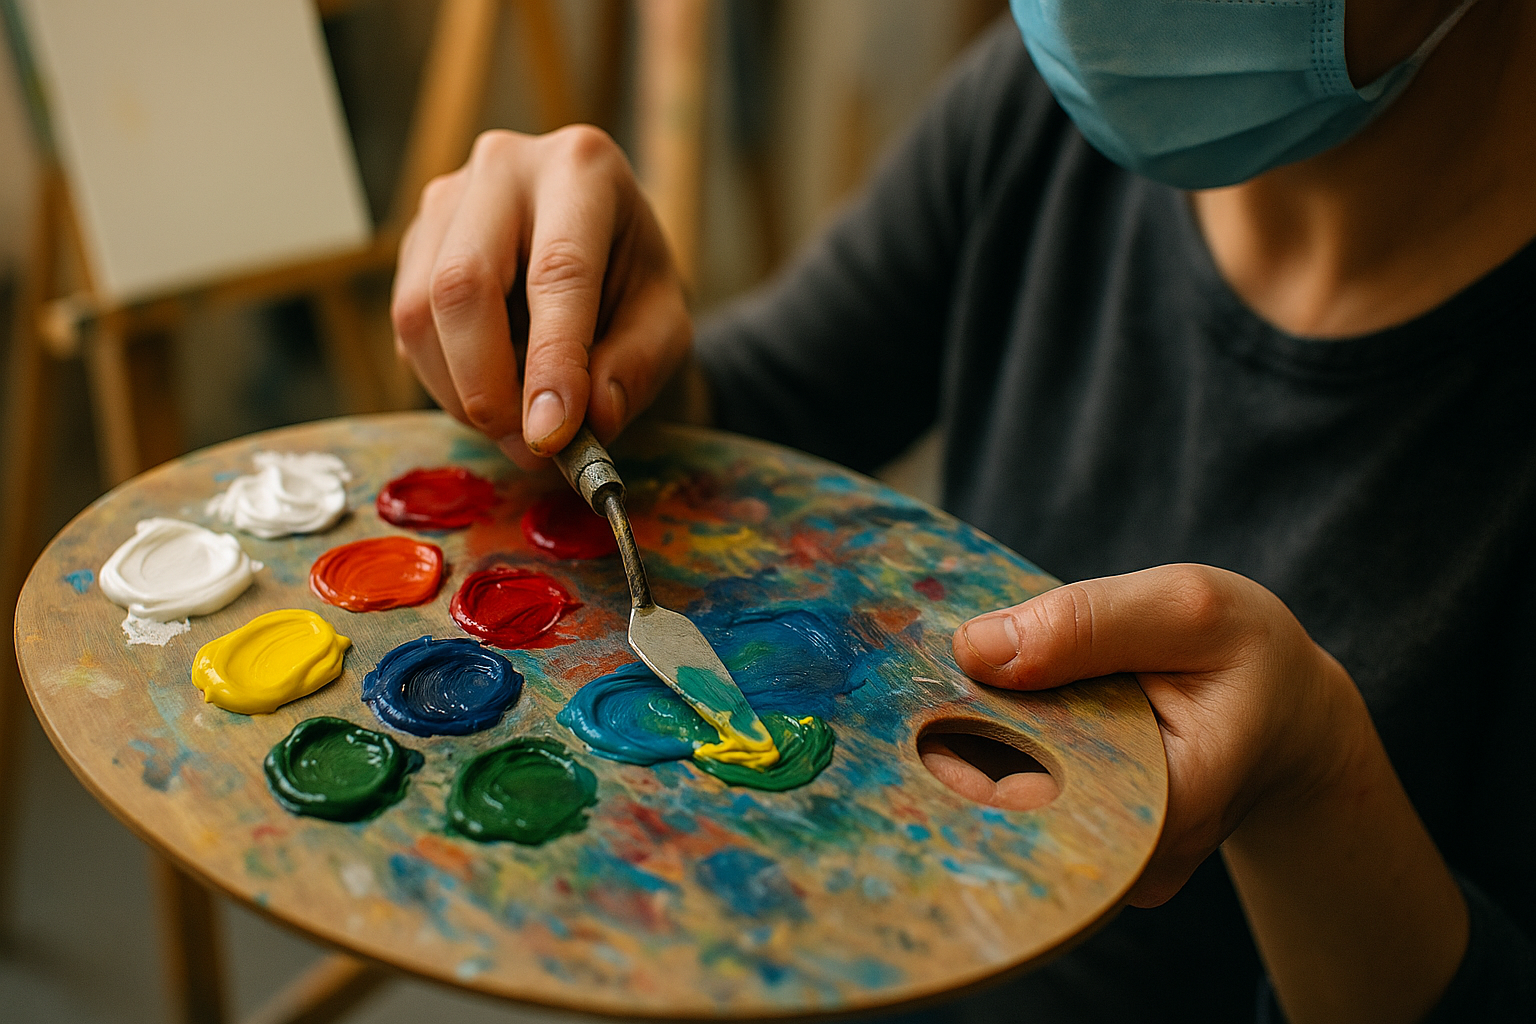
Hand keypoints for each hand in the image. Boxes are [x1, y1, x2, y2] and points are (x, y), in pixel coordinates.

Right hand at [392, 126, 691, 468]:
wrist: (600, 251)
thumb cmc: (635, 285)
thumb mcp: (665, 325)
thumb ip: (636, 369)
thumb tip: (587, 420)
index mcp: (582, 168)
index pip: (558, 272)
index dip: (552, 361)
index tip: (551, 436)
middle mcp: (503, 166)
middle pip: (464, 284)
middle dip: (489, 385)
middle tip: (529, 448)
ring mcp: (445, 199)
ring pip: (419, 312)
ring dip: (463, 393)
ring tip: (520, 430)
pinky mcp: (414, 242)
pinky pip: (407, 328)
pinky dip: (446, 381)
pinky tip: (494, 391)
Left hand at [946, 563, 1356, 907]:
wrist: (1290, 718)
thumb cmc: (1249, 659)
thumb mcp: (1189, 609)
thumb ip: (1088, 623)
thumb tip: (975, 648)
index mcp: (1170, 811)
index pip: (1033, 792)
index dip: (964, 740)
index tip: (918, 694)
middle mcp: (1130, 861)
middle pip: (1005, 807)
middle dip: (952, 739)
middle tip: (915, 684)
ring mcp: (1104, 863)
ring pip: (1002, 805)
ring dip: (964, 741)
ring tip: (935, 691)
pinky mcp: (1084, 844)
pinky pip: (1015, 797)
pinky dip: (988, 747)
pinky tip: (969, 706)